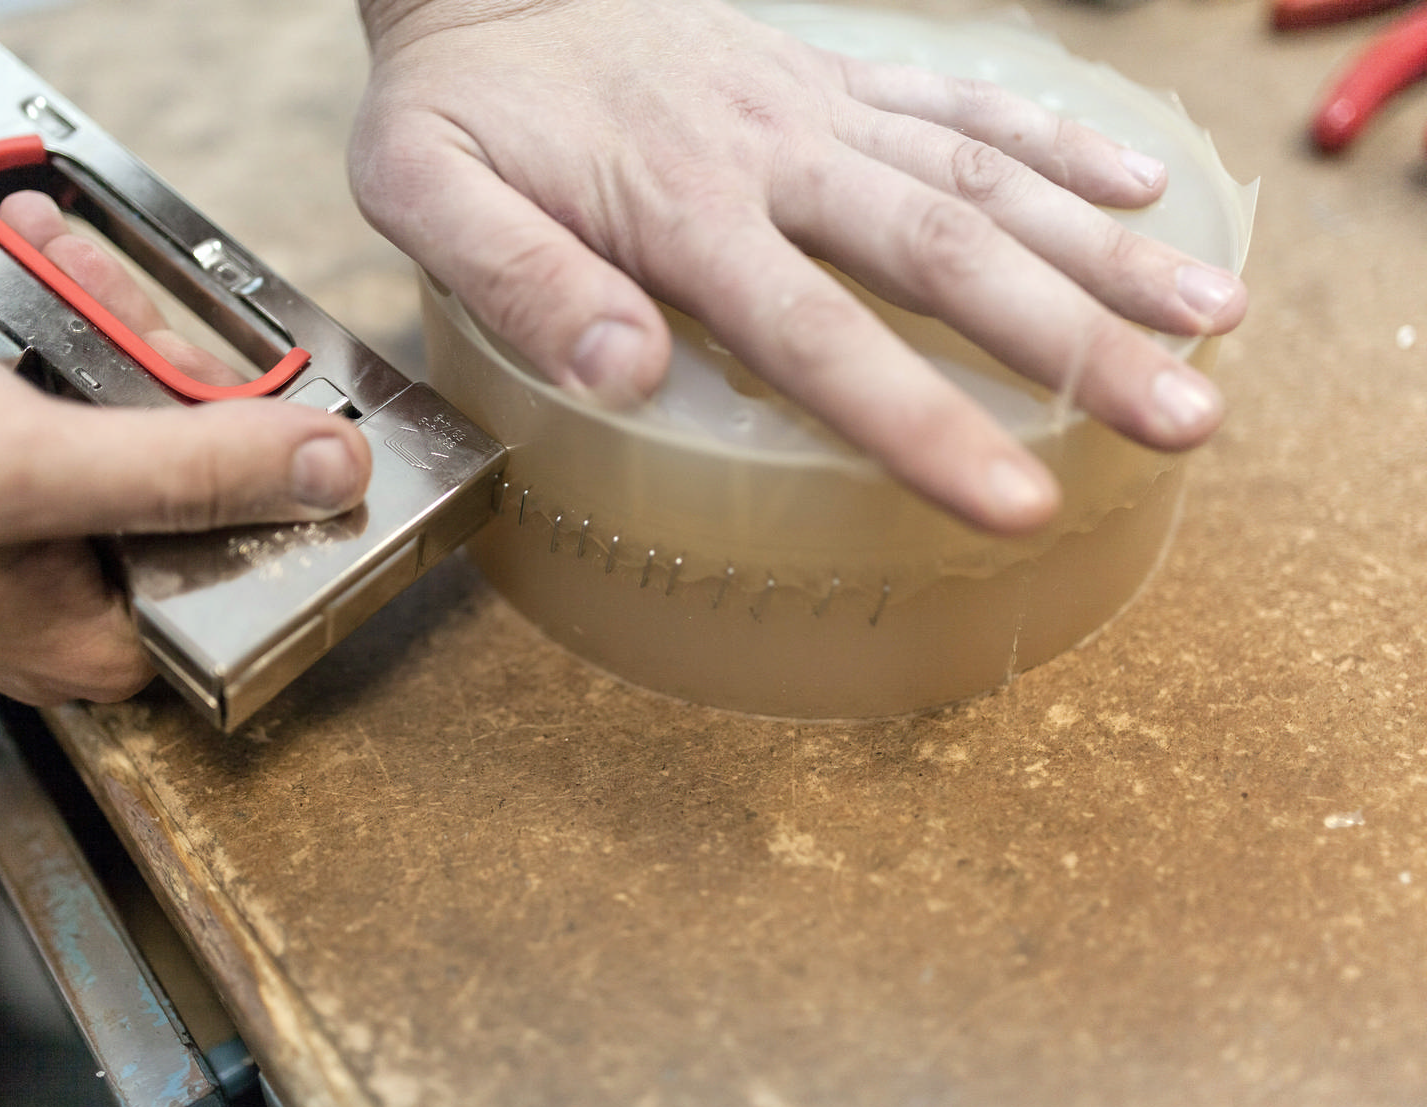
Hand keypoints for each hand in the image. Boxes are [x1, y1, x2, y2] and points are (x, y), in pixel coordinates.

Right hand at [0, 194, 370, 704]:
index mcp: (106, 641)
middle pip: (207, 481)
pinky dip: (72, 337)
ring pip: (149, 427)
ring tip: (65, 270)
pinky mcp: (17, 484)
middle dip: (171, 371)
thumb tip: (334, 470)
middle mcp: (89, 604)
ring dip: (116, 333)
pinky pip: (86, 406)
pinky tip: (43, 279)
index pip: (257, 563)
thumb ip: (189, 470)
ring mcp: (52, 542)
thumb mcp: (25, 464)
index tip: (271, 390)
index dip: (273, 469)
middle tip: (119, 308)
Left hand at [350, 0, 1247, 533]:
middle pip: (946, 253)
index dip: (920, 423)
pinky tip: (1138, 186)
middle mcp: (776, 154)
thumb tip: (623, 375)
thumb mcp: (424, 193)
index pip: (819, 335)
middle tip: (1188, 417)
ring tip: (1212, 319)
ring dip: (1101, 250)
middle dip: (1074, 343)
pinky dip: (1053, 141)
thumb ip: (515, 278)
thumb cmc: (460, 106)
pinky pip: (957, 100)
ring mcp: (816, 107)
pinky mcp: (830, 76)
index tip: (1015, 501)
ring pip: (981, 176)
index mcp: (681, 209)